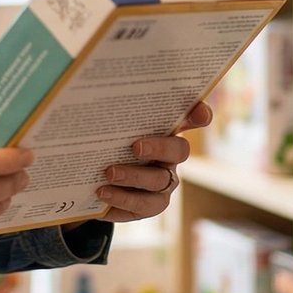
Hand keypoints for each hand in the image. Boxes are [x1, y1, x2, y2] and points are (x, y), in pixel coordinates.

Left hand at [94, 102, 212, 222]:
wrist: (94, 181)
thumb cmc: (108, 146)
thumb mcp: (112, 129)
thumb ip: (115, 115)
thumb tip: (92, 86)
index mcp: (166, 132)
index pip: (194, 118)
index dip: (200, 115)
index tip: (200, 112)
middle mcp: (170, 158)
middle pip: (178, 151)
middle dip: (158, 148)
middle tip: (134, 147)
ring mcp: (163, 184)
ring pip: (158, 181)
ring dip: (133, 176)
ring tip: (108, 173)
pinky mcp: (149, 206)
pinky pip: (141, 205)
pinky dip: (121, 199)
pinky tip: (102, 192)